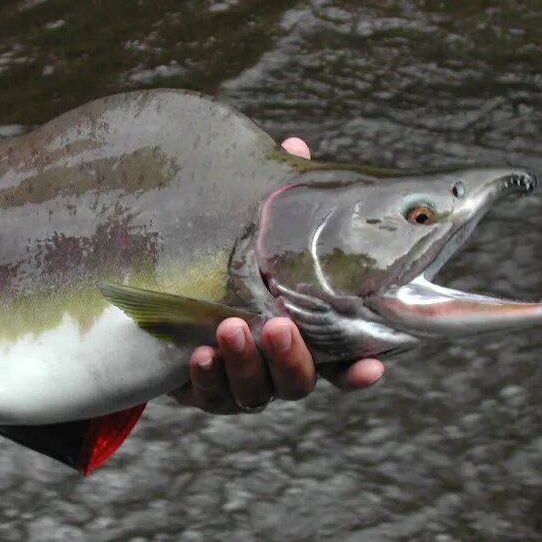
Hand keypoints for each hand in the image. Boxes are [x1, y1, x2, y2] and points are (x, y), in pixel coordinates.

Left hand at [171, 136, 384, 413]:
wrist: (168, 303)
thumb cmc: (231, 265)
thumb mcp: (255, 233)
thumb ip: (278, 201)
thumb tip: (293, 146)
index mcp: (306, 336)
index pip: (344, 362)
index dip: (359, 369)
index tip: (374, 365)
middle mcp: (279, 367)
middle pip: (299, 380)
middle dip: (290, 356)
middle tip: (278, 324)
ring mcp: (243, 384)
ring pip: (255, 391)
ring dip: (245, 363)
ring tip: (229, 327)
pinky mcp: (206, 392)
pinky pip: (209, 395)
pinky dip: (207, 378)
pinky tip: (200, 355)